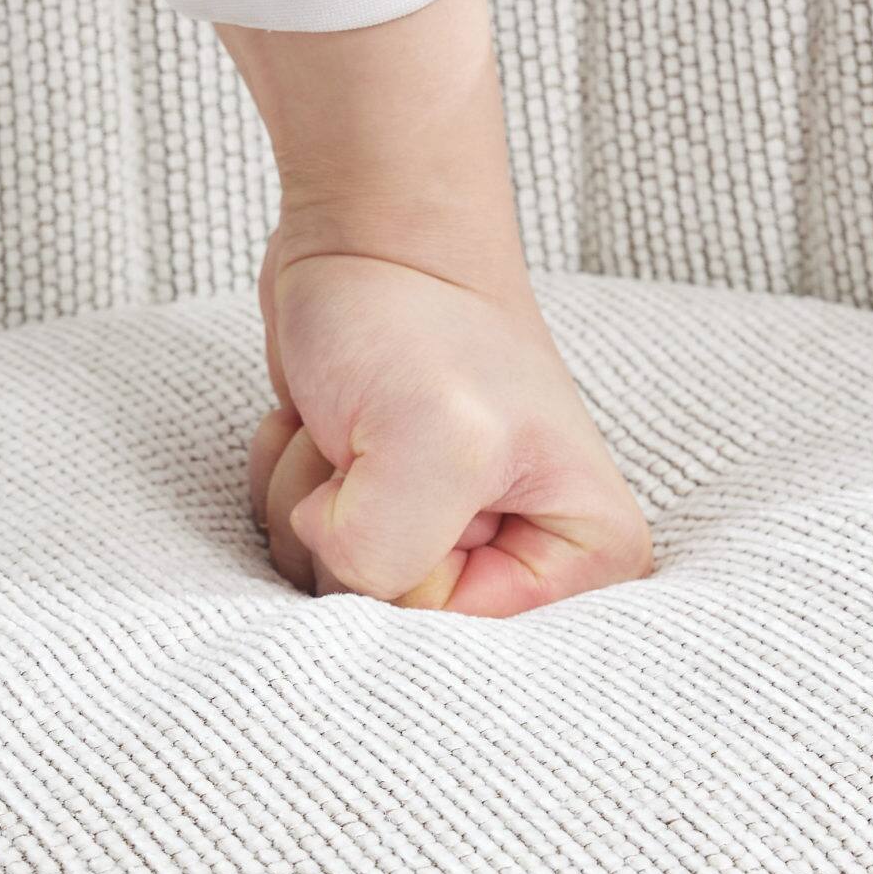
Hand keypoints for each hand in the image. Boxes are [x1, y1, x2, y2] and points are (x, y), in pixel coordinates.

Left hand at [222, 0, 650, 615]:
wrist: (368, 233)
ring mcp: (442, 541)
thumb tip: (331, 580)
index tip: (418, 483)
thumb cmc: (422, 319)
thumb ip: (389, 553)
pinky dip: (286, 481)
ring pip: (329, 591)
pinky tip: (326, 424)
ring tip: (356, 424)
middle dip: (352, 528)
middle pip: (390, 626)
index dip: (406, 567)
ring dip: (311, 499)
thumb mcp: (431, 441)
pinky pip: (294, 551)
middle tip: (379, 446)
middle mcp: (524, 565)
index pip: (460, 640)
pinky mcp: (372, 514)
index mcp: (586, 563)